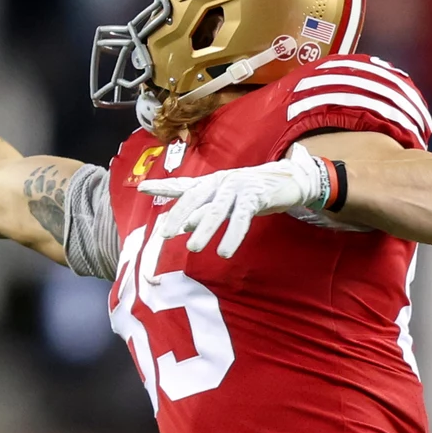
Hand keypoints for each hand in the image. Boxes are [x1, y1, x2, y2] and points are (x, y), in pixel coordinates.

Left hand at [140, 144, 330, 256]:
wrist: (289, 180)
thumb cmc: (253, 193)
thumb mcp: (226, 201)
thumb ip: (204, 210)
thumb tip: (182, 225)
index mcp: (212, 182)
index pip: (184, 185)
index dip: (163, 187)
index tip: (142, 188)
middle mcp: (222, 181)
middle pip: (195, 196)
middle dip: (179, 214)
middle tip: (166, 235)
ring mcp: (239, 187)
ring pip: (217, 210)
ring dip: (205, 229)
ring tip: (194, 248)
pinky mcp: (256, 196)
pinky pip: (242, 218)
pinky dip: (233, 235)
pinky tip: (225, 251)